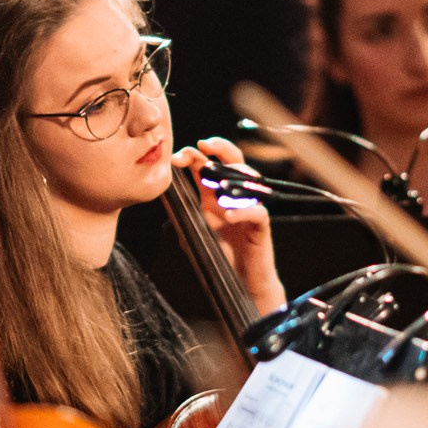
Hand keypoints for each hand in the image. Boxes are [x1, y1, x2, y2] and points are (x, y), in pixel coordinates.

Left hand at [177, 137, 284, 314]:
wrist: (240, 284)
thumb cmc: (220, 258)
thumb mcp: (194, 233)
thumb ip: (183, 215)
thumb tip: (166, 197)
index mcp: (213, 196)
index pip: (206, 166)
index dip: (194, 156)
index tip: (178, 157)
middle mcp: (233, 197)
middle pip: (233, 161)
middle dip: (220, 147)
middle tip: (204, 144)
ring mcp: (249, 209)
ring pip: (249, 181)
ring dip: (232, 177)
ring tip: (215, 182)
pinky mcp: (261, 227)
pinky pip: (256, 213)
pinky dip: (242, 212)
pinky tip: (228, 216)